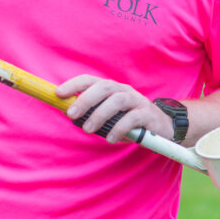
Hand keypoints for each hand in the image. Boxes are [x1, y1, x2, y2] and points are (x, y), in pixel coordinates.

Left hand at [55, 75, 174, 143]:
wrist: (161, 127)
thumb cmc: (128, 121)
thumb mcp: (108, 115)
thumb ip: (91, 112)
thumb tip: (67, 112)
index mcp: (110, 88)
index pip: (90, 80)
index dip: (74, 84)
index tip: (58, 94)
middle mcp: (123, 90)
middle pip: (103, 87)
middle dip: (85, 99)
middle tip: (71, 115)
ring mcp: (136, 100)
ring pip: (117, 100)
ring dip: (100, 114)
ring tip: (88, 129)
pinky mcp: (148, 114)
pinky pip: (133, 118)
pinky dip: (120, 128)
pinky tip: (111, 139)